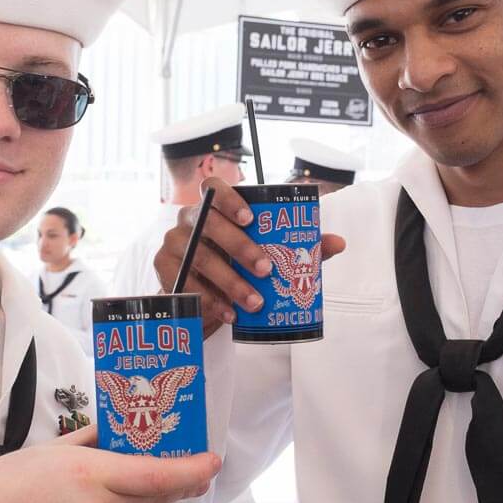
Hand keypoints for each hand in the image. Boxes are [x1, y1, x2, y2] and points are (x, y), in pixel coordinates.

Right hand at [0, 425, 219, 502]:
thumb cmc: (6, 485)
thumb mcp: (54, 449)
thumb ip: (96, 438)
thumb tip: (124, 429)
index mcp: (90, 476)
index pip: (158, 475)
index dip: (191, 470)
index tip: (211, 461)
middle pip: (155, 497)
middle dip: (179, 482)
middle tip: (193, 468)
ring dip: (140, 498)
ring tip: (127, 481)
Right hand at [152, 177, 345, 335]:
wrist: (203, 298)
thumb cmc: (237, 265)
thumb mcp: (268, 254)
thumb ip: (300, 247)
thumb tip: (337, 243)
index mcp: (214, 207)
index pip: (213, 187)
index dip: (229, 199)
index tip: (251, 218)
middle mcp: (189, 220)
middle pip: (208, 225)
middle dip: (239, 248)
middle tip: (265, 270)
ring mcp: (172, 244)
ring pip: (198, 258)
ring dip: (229, 282)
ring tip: (254, 303)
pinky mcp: (164, 271)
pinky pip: (185, 284)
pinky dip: (211, 301)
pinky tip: (229, 314)